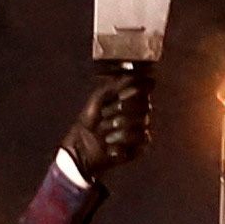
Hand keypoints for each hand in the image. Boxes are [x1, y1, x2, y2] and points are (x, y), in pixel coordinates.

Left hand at [76, 59, 156, 180]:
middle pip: (144, 106)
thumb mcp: (98, 98)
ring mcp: (140, 130)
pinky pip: (141, 139)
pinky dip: (122, 143)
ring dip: (120, 130)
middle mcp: (139, 114)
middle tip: (104, 117)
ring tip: (106, 137)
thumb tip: (135, 75)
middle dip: (121, 112)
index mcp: (131, 100)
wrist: (80, 148)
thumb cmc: (88, 121)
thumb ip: (116, 85)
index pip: (144, 90)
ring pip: (142, 123)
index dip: (132, 93)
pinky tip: (111, 148)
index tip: (118, 97)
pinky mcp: (139, 147)